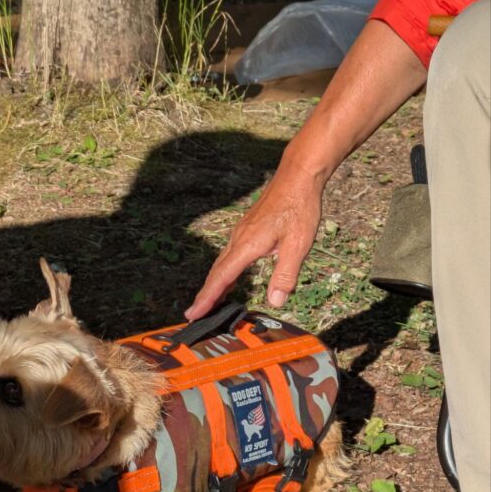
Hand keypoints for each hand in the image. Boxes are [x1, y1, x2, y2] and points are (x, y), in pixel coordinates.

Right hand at [186, 165, 322, 319]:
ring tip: (207, 304)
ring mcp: (240, 234)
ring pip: (221, 264)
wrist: (298, 176)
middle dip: (205, 295)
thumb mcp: (298, 244)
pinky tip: (226, 280)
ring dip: (212, 285)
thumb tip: (275, 302)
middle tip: (193, 315)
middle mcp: (238, 239)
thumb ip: (285, 274)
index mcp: (247, 245)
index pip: (222, 277)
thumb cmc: (299, 207)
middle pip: (216, 273)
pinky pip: (228, 256)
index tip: (194, 314)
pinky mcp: (246, 230)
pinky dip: (222, 272)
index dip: (208, 298)